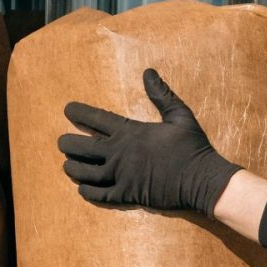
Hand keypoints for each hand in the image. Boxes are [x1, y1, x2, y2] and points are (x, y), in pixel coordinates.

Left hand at [59, 69, 241, 213]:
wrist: (203, 180)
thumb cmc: (193, 147)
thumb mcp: (180, 115)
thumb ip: (161, 94)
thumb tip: (148, 72)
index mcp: (131, 131)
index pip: (96, 118)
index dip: (78, 113)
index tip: (67, 109)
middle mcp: (120, 153)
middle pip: (81, 147)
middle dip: (67, 143)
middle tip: (62, 143)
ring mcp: (121, 175)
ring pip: (84, 172)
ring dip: (72, 168)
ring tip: (67, 164)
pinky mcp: (127, 194)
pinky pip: (99, 194)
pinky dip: (87, 191)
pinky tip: (81, 189)